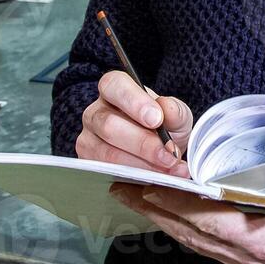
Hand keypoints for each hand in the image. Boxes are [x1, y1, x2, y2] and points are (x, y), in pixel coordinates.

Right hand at [76, 70, 192, 177]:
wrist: (159, 152)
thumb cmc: (164, 126)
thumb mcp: (176, 115)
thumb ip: (174, 111)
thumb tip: (166, 108)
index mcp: (114, 88)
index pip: (114, 85)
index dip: (134, 102)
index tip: (157, 119)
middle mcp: (95, 112)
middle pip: (109, 125)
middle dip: (143, 143)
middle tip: (170, 155)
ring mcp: (88, 139)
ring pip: (108, 153)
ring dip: (143, 165)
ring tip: (170, 168)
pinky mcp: (89, 164)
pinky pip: (108, 173)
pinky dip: (137, 178)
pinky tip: (158, 178)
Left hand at [108, 182, 264, 263]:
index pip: (212, 221)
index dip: (181, 204)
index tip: (154, 186)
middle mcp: (246, 254)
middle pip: (190, 230)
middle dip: (155, 207)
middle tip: (122, 184)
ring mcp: (241, 257)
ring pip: (190, 237)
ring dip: (159, 215)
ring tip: (132, 194)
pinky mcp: (242, 254)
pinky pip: (200, 240)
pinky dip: (177, 223)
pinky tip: (164, 211)